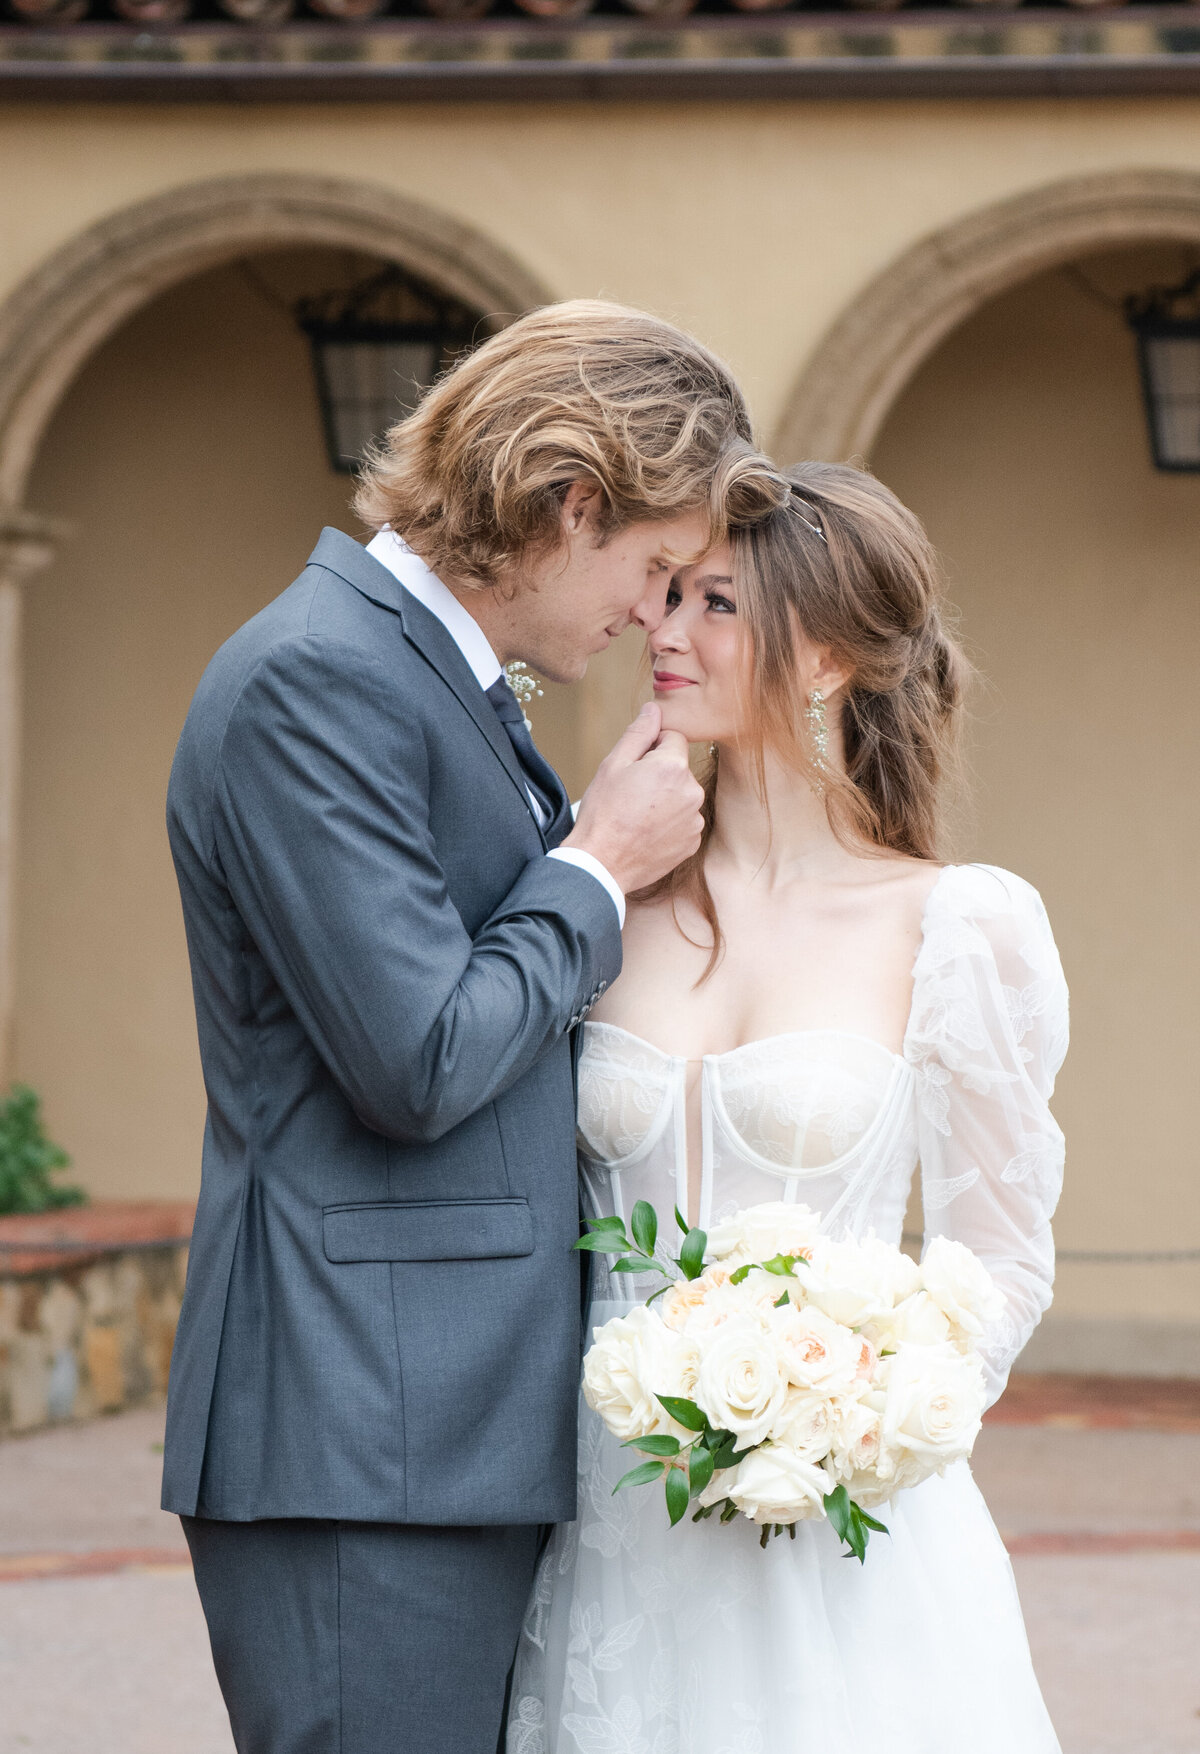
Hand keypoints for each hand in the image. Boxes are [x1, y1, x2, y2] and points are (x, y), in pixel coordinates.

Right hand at [562, 704, 703, 895]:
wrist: (602, 863)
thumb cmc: (603, 813)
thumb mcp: (613, 765)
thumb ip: (639, 733)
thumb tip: (654, 709)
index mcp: (673, 767)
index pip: (673, 738)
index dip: (651, 749)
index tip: (633, 768)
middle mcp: (692, 791)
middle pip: (679, 768)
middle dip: (660, 774)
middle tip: (632, 794)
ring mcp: (694, 819)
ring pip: (682, 795)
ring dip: (666, 799)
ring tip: (637, 815)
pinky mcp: (692, 841)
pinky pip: (684, 820)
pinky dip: (669, 823)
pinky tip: (646, 831)